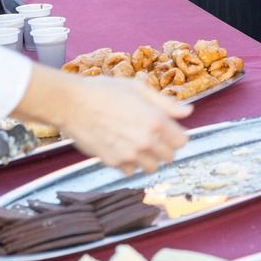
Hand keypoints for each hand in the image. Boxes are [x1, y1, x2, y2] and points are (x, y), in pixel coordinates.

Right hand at [52, 76, 189, 173]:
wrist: (72, 104)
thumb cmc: (104, 91)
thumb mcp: (138, 89)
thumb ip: (166, 103)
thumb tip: (188, 112)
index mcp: (156, 121)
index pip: (182, 142)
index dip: (176, 135)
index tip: (167, 130)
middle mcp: (146, 141)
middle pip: (169, 157)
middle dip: (163, 148)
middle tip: (150, 136)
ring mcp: (129, 154)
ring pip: (151, 167)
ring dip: (148, 158)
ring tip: (136, 144)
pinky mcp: (113, 162)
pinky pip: (130, 171)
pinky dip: (128, 164)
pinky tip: (121, 148)